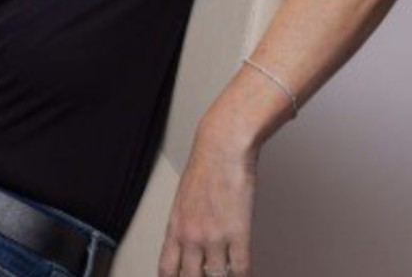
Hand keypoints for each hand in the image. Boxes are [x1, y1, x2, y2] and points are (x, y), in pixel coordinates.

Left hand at [158, 137, 258, 276]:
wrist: (222, 148)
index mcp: (175, 227)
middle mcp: (191, 236)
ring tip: (226, 276)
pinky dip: (242, 276)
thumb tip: (189, 244)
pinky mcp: (238, 234)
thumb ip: (185, 225)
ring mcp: (214, 237)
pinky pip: (239, 269)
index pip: (167, 269)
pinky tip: (244, 276)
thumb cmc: (205, 168)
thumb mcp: (183, 200)